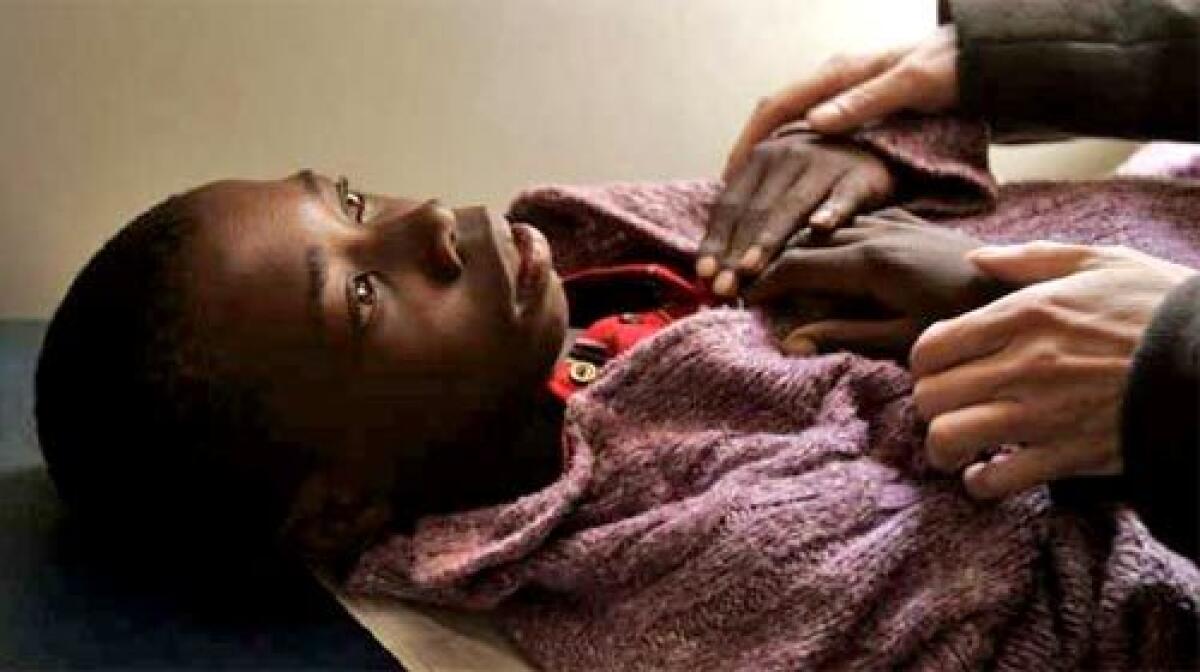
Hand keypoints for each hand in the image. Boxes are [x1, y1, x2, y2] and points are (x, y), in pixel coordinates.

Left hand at [699, 133, 896, 297]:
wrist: (867, 151)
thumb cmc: (811, 184)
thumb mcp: (775, 192)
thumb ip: (745, 222)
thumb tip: (708, 271)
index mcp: (759, 160)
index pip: (730, 206)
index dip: (716, 241)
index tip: (705, 274)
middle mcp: (788, 156)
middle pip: (757, 211)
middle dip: (737, 252)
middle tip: (724, 287)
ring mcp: (825, 163)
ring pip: (792, 206)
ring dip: (769, 240)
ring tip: (752, 270)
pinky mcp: (860, 175)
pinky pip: (843, 196)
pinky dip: (831, 211)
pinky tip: (819, 229)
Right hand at [724, 25, 958, 178]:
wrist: (982, 58)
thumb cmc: (950, 69)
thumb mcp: (911, 84)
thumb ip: (863, 103)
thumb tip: (813, 123)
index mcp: (839, 74)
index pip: (776, 107)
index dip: (748, 141)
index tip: (731, 174)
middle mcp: (833, 81)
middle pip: (773, 116)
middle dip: (747, 151)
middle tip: (730, 192)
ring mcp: (842, 92)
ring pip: (787, 125)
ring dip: (765, 156)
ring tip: (750, 192)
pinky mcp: (854, 105)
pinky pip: (807, 130)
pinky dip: (788, 154)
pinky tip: (787, 179)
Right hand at [744, 209, 1000, 356]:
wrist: (1022, 292)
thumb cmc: (965, 325)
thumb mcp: (902, 341)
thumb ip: (844, 336)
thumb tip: (791, 342)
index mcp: (870, 264)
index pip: (797, 266)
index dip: (763, 282)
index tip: (740, 298)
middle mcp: (877, 234)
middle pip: (806, 242)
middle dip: (773, 263)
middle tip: (748, 285)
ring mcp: (895, 224)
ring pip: (829, 228)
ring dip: (800, 248)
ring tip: (780, 272)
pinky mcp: (912, 223)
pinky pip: (857, 221)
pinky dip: (831, 237)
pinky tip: (829, 255)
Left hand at [911, 242, 1196, 498]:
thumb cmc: (1163, 308)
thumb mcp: (1102, 262)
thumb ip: (1031, 259)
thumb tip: (977, 259)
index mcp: (1025, 314)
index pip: (931, 346)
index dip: (924, 363)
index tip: (939, 368)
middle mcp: (1023, 364)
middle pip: (930, 395)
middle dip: (930, 404)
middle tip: (948, 406)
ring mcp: (1042, 414)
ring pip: (949, 438)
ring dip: (944, 447)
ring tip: (959, 445)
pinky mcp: (1068, 456)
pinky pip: (998, 481)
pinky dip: (983, 483)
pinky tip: (990, 473)